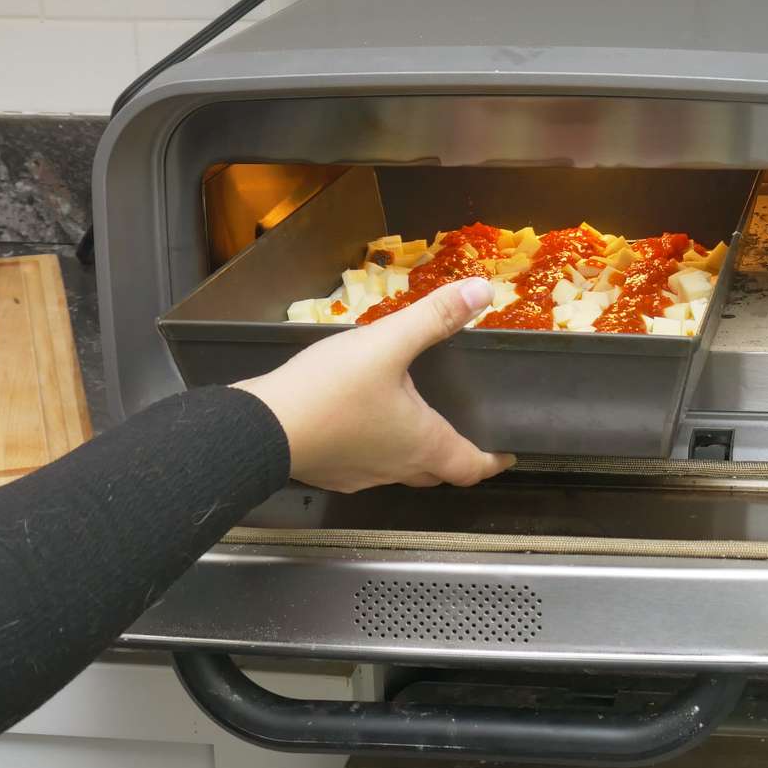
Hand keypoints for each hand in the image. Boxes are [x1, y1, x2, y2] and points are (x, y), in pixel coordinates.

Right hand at [234, 277, 514, 491]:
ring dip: (415, 452)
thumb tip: (483, 292)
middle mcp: (396, 468)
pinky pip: (365, 466)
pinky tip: (363, 422)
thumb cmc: (330, 390)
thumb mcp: (387, 343)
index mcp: (422, 444)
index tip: (506, 453)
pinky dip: (376, 450)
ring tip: (416, 421)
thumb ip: (434, 317)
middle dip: (456, 456)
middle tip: (465, 434)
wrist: (260, 428)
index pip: (471, 467)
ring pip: (400, 470)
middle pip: (438, 472)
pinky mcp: (329, 472)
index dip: (492, 461)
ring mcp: (360, 475)